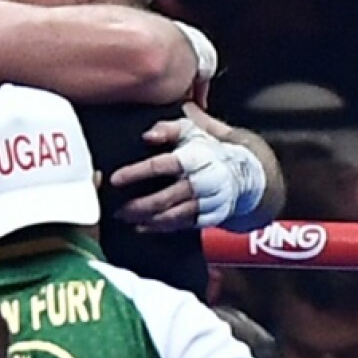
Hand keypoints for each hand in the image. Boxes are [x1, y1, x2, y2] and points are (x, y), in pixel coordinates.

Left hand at [111, 107, 265, 232]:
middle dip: (137, 206)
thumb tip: (147, 135)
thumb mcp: (191, 131)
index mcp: (195, 158)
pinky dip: (160, 228)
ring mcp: (206, 203)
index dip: (137, 172)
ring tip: (124, 218)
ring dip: (146, 220)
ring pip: (172, 217)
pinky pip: (182, 226)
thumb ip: (168, 129)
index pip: (162, 165)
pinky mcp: (209, 218)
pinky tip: (143, 226)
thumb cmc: (208, 150)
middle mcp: (201, 183)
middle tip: (116, 208)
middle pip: (165, 198)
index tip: (115, 179)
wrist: (242, 174)